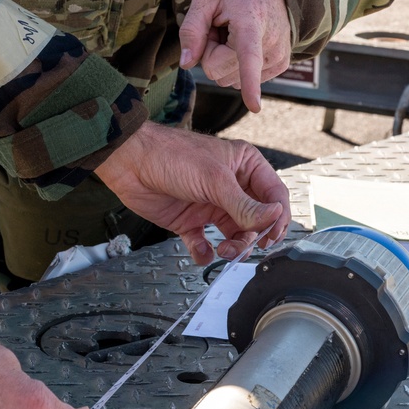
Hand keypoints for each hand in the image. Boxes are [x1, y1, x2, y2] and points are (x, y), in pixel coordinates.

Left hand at [96, 121, 290, 263]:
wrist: (130, 162)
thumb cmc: (172, 156)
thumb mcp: (214, 180)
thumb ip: (245, 205)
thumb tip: (274, 217)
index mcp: (244, 167)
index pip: (274, 195)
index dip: (277, 217)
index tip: (271, 235)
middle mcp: (231, 187)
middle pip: (257, 220)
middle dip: (253, 237)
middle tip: (244, 247)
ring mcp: (211, 205)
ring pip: (235, 235)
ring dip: (233, 248)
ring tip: (223, 251)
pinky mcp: (191, 221)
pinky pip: (205, 243)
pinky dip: (205, 252)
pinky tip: (201, 251)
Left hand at [178, 0, 290, 113]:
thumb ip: (191, 29)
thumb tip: (186, 64)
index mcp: (251, 24)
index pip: (249, 58)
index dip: (250, 84)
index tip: (255, 107)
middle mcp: (270, 43)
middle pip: (219, 72)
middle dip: (212, 52)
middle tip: (222, 27)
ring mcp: (278, 56)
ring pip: (231, 79)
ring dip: (225, 58)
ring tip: (234, 31)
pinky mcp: (280, 65)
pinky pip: (243, 80)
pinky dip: (238, 64)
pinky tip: (245, 41)